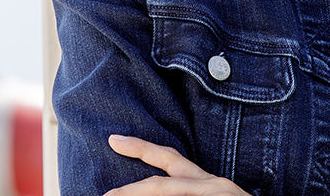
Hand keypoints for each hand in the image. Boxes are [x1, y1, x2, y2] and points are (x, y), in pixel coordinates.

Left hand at [103, 135, 250, 195]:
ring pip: (164, 193)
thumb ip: (189, 188)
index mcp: (208, 183)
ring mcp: (215, 195)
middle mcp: (211, 186)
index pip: (170, 159)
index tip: (114, 140)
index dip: (141, 148)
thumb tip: (157, 187)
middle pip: (160, 182)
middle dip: (128, 190)